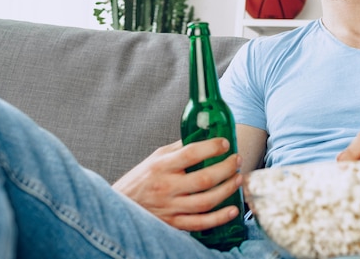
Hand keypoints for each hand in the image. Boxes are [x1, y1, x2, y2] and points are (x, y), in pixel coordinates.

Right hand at [113, 138, 242, 230]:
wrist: (120, 206)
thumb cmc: (140, 179)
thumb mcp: (155, 158)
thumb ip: (178, 149)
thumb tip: (203, 136)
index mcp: (161, 166)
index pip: (190, 154)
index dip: (212, 147)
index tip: (225, 143)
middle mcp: (166, 187)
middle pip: (204, 179)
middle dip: (226, 169)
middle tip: (236, 160)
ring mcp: (170, 207)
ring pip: (206, 202)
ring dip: (227, 190)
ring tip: (238, 179)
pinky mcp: (174, 223)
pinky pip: (201, 223)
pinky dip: (220, 218)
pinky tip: (233, 209)